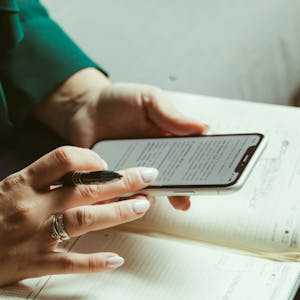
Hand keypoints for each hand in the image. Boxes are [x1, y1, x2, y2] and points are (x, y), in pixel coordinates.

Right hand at [0, 146, 158, 294]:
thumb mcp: (4, 189)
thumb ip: (37, 182)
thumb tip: (74, 177)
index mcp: (22, 183)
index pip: (62, 158)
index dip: (89, 158)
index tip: (106, 163)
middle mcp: (32, 206)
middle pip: (85, 189)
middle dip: (121, 182)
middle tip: (147, 177)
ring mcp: (36, 235)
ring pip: (85, 220)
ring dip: (117, 213)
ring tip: (141, 206)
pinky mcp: (36, 262)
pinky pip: (72, 261)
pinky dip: (95, 261)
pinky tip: (116, 259)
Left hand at [47, 69, 207, 210]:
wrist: (83, 108)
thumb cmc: (118, 101)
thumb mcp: (149, 99)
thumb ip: (172, 115)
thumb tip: (205, 127)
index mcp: (170, 143)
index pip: (194, 161)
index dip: (206, 170)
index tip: (217, 176)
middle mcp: (154, 163)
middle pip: (174, 184)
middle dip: (181, 192)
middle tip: (184, 197)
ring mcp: (132, 175)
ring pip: (147, 193)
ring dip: (150, 195)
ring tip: (151, 193)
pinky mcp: (110, 183)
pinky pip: (118, 196)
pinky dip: (122, 199)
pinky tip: (124, 197)